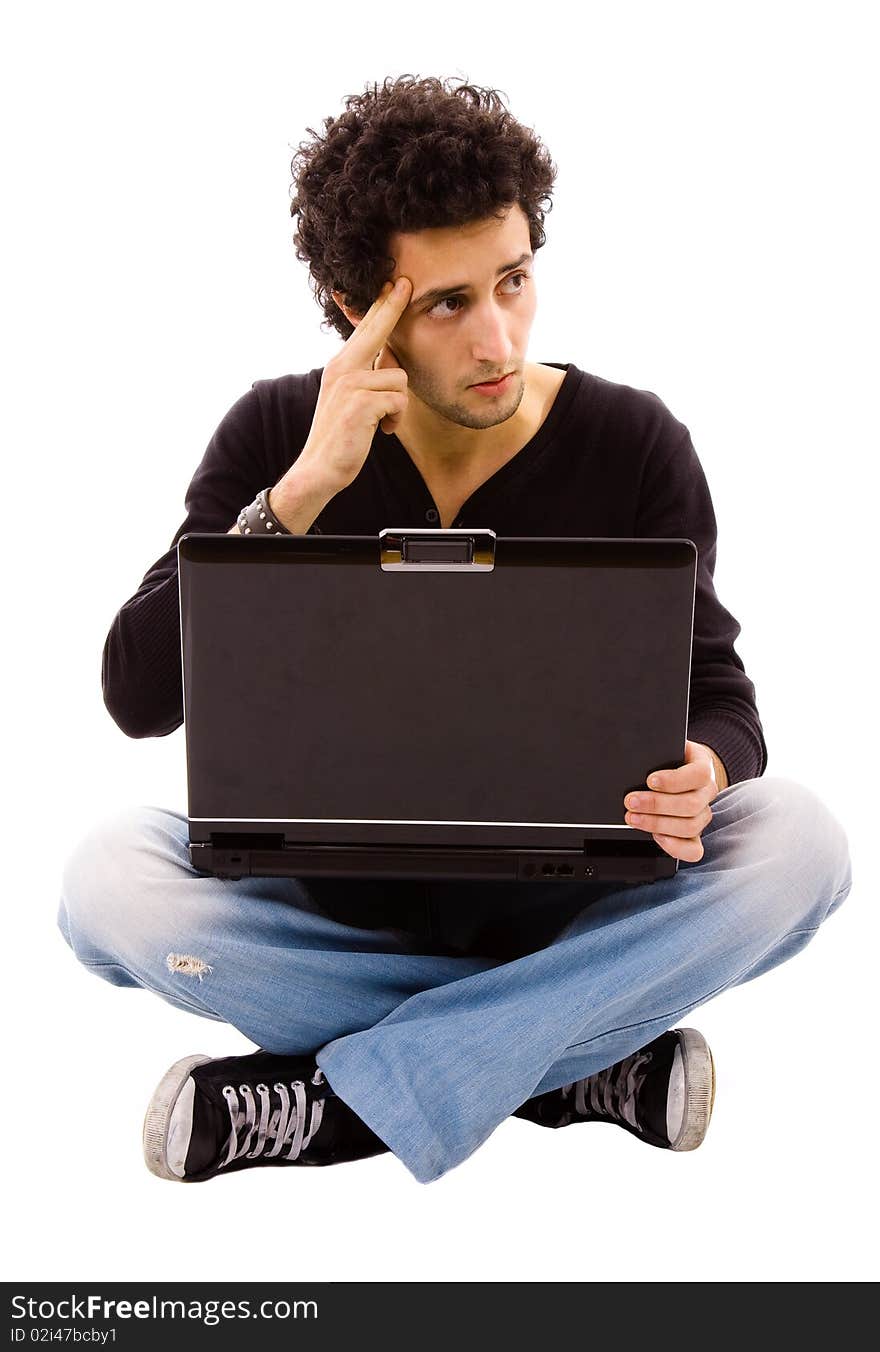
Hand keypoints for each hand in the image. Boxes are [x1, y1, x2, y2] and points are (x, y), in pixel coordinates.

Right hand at [295, 276, 412, 491]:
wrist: (319, 468)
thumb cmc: (340, 437)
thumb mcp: (351, 401)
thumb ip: (367, 378)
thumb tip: (390, 360)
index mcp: (340, 366)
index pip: (365, 329)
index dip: (381, 305)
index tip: (393, 283)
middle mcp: (342, 368)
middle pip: (376, 330)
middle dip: (392, 305)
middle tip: (405, 281)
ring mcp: (350, 384)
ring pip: (399, 379)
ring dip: (397, 406)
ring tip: (380, 422)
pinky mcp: (361, 402)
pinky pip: (398, 400)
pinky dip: (394, 419)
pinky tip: (380, 430)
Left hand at [623, 739, 721, 862]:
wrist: (679, 769)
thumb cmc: (667, 759)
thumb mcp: (664, 749)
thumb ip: (656, 753)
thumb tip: (637, 761)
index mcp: (702, 766)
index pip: (699, 774)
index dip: (674, 780)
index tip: (650, 780)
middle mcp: (706, 791)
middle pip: (691, 804)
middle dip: (656, 805)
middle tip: (631, 801)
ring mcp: (703, 814)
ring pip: (690, 826)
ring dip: (657, 824)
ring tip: (634, 818)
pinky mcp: (695, 834)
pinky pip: (694, 850)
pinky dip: (675, 847)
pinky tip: (656, 836)